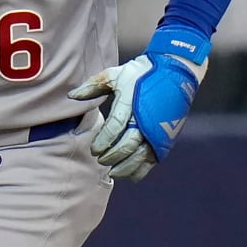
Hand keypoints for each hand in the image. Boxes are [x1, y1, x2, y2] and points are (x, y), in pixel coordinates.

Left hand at [67, 29, 209, 180]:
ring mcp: (158, 131)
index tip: (94, 149)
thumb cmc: (141, 73)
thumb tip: (71, 96)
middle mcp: (146, 120)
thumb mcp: (115, 74)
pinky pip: (152, 160)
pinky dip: (140, 170)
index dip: (103, 141)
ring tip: (112, 171)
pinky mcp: (166, 138)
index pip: (115, 127)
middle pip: (127, 145)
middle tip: (100, 160)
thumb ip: (93, 86)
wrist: (175, 71)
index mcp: (131, 103)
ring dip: (124, 166)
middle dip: (111, 156)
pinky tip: (128, 174)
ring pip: (140, 156)